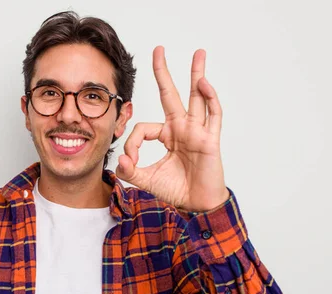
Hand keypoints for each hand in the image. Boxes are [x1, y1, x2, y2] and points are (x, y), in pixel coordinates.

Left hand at [116, 46, 229, 211]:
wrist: (196, 205)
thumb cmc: (176, 191)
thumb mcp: (146, 180)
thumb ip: (130, 171)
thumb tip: (119, 160)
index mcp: (166, 136)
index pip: (144, 128)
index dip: (132, 143)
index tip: (129, 161)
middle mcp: (181, 129)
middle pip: (170, 94)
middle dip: (163, 72)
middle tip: (159, 49)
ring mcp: (196, 131)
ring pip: (196, 97)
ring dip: (196, 74)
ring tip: (199, 53)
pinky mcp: (209, 139)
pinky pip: (212, 114)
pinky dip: (210, 98)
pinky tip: (203, 83)